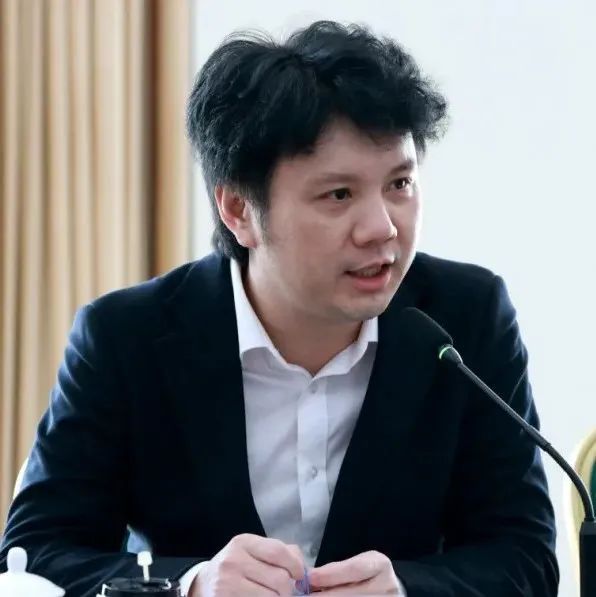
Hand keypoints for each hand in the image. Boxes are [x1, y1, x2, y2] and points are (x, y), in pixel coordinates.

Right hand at [189, 533, 304, 596]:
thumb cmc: (235, 566)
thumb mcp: (252, 551)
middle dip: (287, 589)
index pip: (278, 552)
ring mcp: (227, 583)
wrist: (203, 584)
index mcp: (243, 542)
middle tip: (284, 591)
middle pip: (279, 578)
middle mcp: (233, 560)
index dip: (295, 566)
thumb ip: (278, 552)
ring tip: (272, 596)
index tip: (299, 575)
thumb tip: (302, 566)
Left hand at [308, 551, 402, 594]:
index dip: (331, 574)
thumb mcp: (357, 563)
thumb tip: (309, 577)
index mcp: (380, 566)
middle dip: (325, 596)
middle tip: (305, 596)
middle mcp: (387, 587)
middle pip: (352, 594)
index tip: (310, 578)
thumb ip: (336, 569)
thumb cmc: (367, 573)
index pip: (355, 569)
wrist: (387, 589)